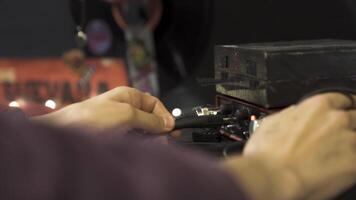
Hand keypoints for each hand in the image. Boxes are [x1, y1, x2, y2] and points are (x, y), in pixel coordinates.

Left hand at [32, 87, 174, 133]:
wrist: (64, 133)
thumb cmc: (90, 118)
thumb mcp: (126, 114)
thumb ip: (149, 118)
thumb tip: (167, 122)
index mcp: (129, 96)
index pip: (154, 103)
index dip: (164, 115)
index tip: (170, 128)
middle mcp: (125, 108)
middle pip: (150, 118)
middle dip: (158, 129)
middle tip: (164, 141)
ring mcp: (120, 123)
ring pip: (143, 131)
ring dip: (150, 139)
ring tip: (153, 146)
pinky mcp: (115, 137)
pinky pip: (133, 140)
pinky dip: (140, 145)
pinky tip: (141, 149)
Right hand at [224, 93, 355, 199]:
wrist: (271, 177)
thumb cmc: (266, 154)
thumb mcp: (272, 122)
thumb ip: (291, 115)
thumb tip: (294, 115)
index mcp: (317, 106)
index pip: (344, 98)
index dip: (343, 107)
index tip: (343, 112)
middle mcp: (337, 120)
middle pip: (355, 117)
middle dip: (348, 126)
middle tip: (336, 138)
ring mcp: (349, 142)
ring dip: (348, 146)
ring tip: (332, 157)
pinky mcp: (354, 164)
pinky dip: (348, 164)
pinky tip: (334, 170)